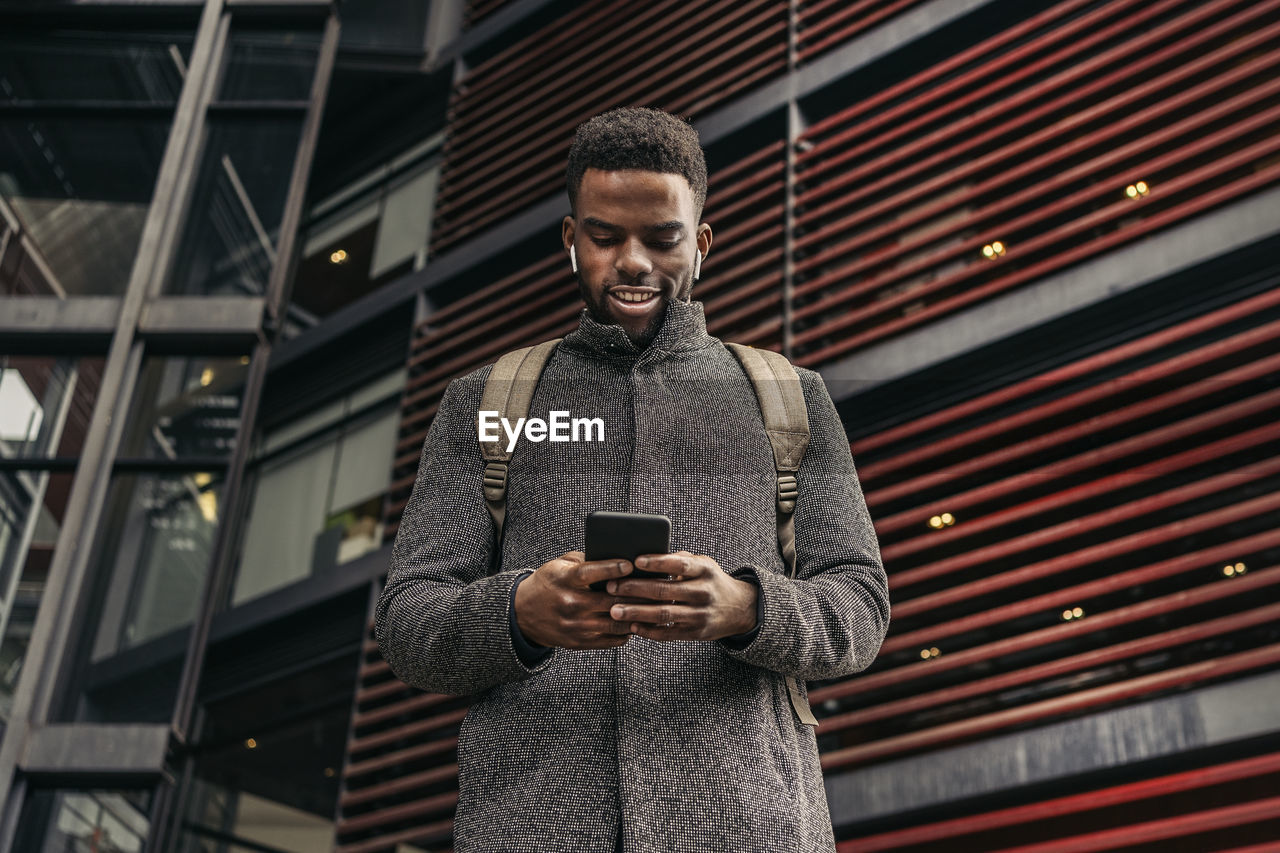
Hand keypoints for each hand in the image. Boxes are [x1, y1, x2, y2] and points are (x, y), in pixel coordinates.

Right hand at [514, 551, 648, 648]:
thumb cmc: (547, 584)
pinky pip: (612, 639)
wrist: (522, 614)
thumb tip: (616, 557)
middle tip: (657, 587)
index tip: (630, 564)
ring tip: (654, 607)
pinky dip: (627, 631)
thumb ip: (586, 560)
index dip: (612, 568)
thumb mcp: (559, 565)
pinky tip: (638, 622)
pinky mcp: (580, 642)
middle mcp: (571, 604)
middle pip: (611, 601)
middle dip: (636, 595)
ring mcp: (576, 626)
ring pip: (616, 622)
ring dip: (637, 615)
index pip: (591, 573)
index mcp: (565, 580)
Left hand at [604, 551, 757, 641]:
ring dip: (636, 612)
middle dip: (635, 589)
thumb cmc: (710, 580)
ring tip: (614, 610)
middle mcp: (704, 593)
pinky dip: (648, 630)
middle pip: (665, 591)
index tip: (635, 561)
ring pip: (664, 614)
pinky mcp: (696, 633)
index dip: (658, 562)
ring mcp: (700, 615)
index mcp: (705, 570)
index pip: (679, 564)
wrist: (739, 608)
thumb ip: (678, 559)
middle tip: (611, 587)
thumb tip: (646, 557)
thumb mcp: (702, 564)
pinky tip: (632, 626)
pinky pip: (669, 633)